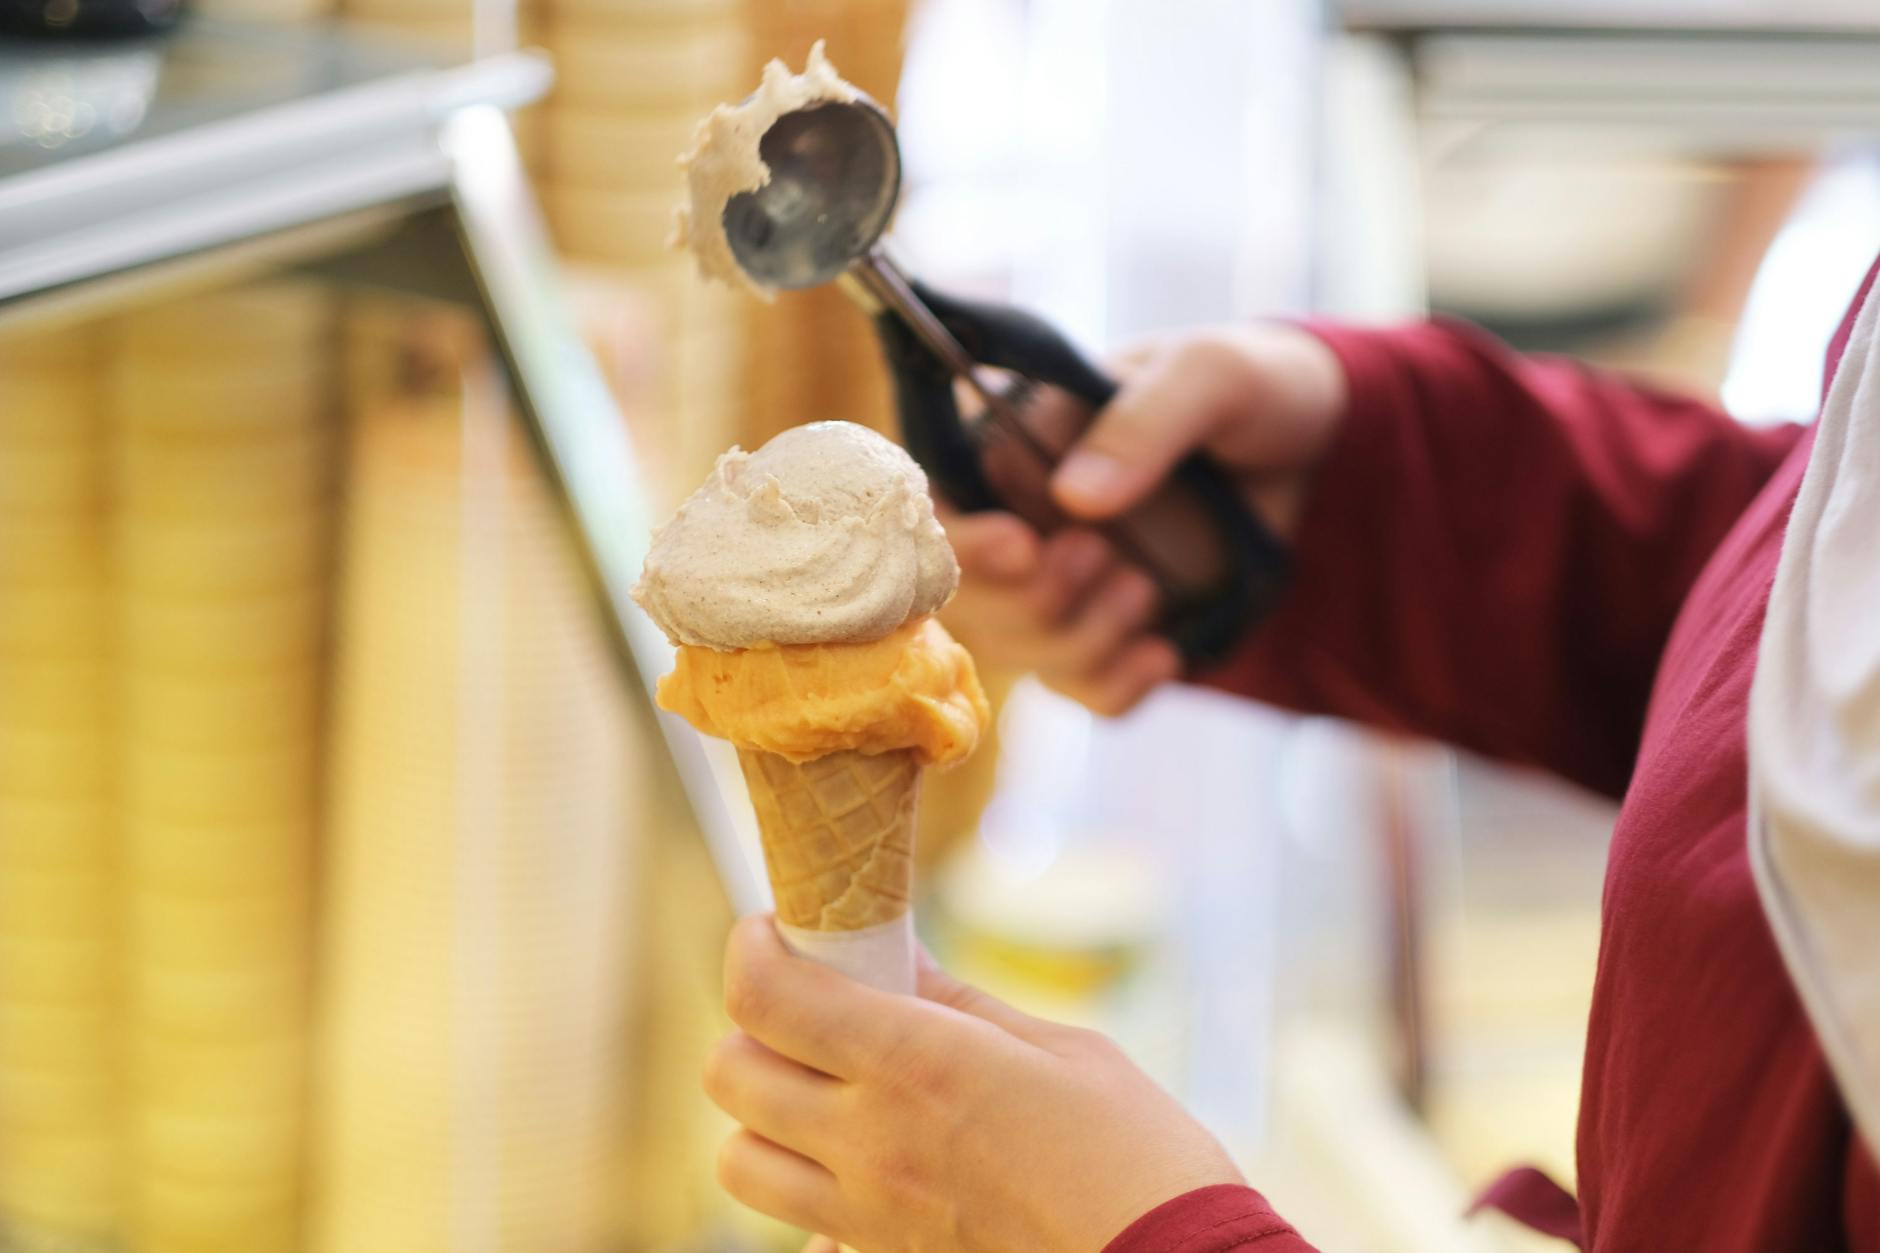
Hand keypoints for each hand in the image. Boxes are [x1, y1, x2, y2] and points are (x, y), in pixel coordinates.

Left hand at [705, 916, 1243, 1252]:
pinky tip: (868, 1171)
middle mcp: (869, 1142)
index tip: (774, 930)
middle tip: (804, 1006)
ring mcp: (868, 1216)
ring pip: (739, 1161)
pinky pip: (801, 1231)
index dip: (751, 948)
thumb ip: (959, 1004)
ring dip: (761, 1115)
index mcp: (912, 1063)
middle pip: (729, 1073)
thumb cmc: (1137, 1153)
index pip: (765, 997)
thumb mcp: (1059, 1049)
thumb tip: (898, 958)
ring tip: (821, 1090)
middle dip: (751, 1025)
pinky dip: (809, 1197)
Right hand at [940, 323, 1346, 714]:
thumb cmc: (1249, 387)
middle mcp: (1015, 520)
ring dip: (1079, 640)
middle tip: (1102, 558)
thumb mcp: (1210, 376)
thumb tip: (1072, 498)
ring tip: (1147, 590)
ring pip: (1021, 653)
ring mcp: (1060, 586)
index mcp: (1008, 443)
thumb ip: (1144, 422)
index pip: (935, 506)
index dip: (959, 542)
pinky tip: (1165, 654)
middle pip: (966, 600)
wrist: (1318, 447)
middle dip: (1030, 601)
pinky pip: (1084, 692)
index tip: (1021, 545)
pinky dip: (1115, 687)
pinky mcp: (1109, 636)